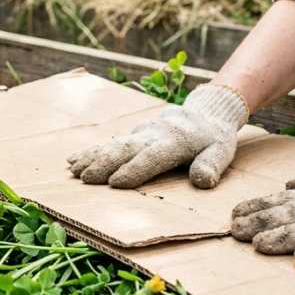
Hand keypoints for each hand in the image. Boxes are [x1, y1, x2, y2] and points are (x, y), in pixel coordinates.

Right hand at [67, 84, 248, 188]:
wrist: (208, 110)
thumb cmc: (215, 138)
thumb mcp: (222, 152)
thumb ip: (211, 165)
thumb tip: (202, 181)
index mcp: (176, 141)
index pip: (153, 156)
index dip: (135, 170)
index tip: (116, 183)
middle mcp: (155, 134)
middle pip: (127, 149)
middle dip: (105, 163)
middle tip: (85, 178)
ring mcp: (143, 132)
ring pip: (114, 144)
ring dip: (93, 157)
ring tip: (73, 170)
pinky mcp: (135, 133)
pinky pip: (111, 142)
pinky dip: (92, 151)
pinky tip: (73, 159)